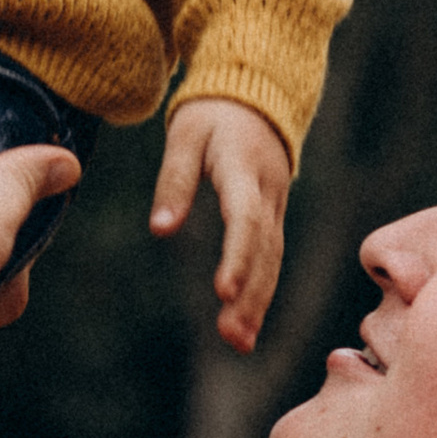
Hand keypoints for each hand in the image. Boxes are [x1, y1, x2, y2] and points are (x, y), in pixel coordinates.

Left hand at [151, 95, 290, 351]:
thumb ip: (174, 182)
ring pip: (272, 259)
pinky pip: (271, 258)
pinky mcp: (273, 217)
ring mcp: (276, 206)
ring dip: (258, 302)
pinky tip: (246, 325)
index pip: (246, 218)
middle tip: (232, 336)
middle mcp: (268, 193)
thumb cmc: (212, 114)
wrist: (256, 94)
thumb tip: (161, 230)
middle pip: (264, 250)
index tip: (222, 290)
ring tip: (239, 342)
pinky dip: (261, 292)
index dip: (237, 256)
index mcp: (243, 169)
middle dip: (250, 294)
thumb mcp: (185, 136)